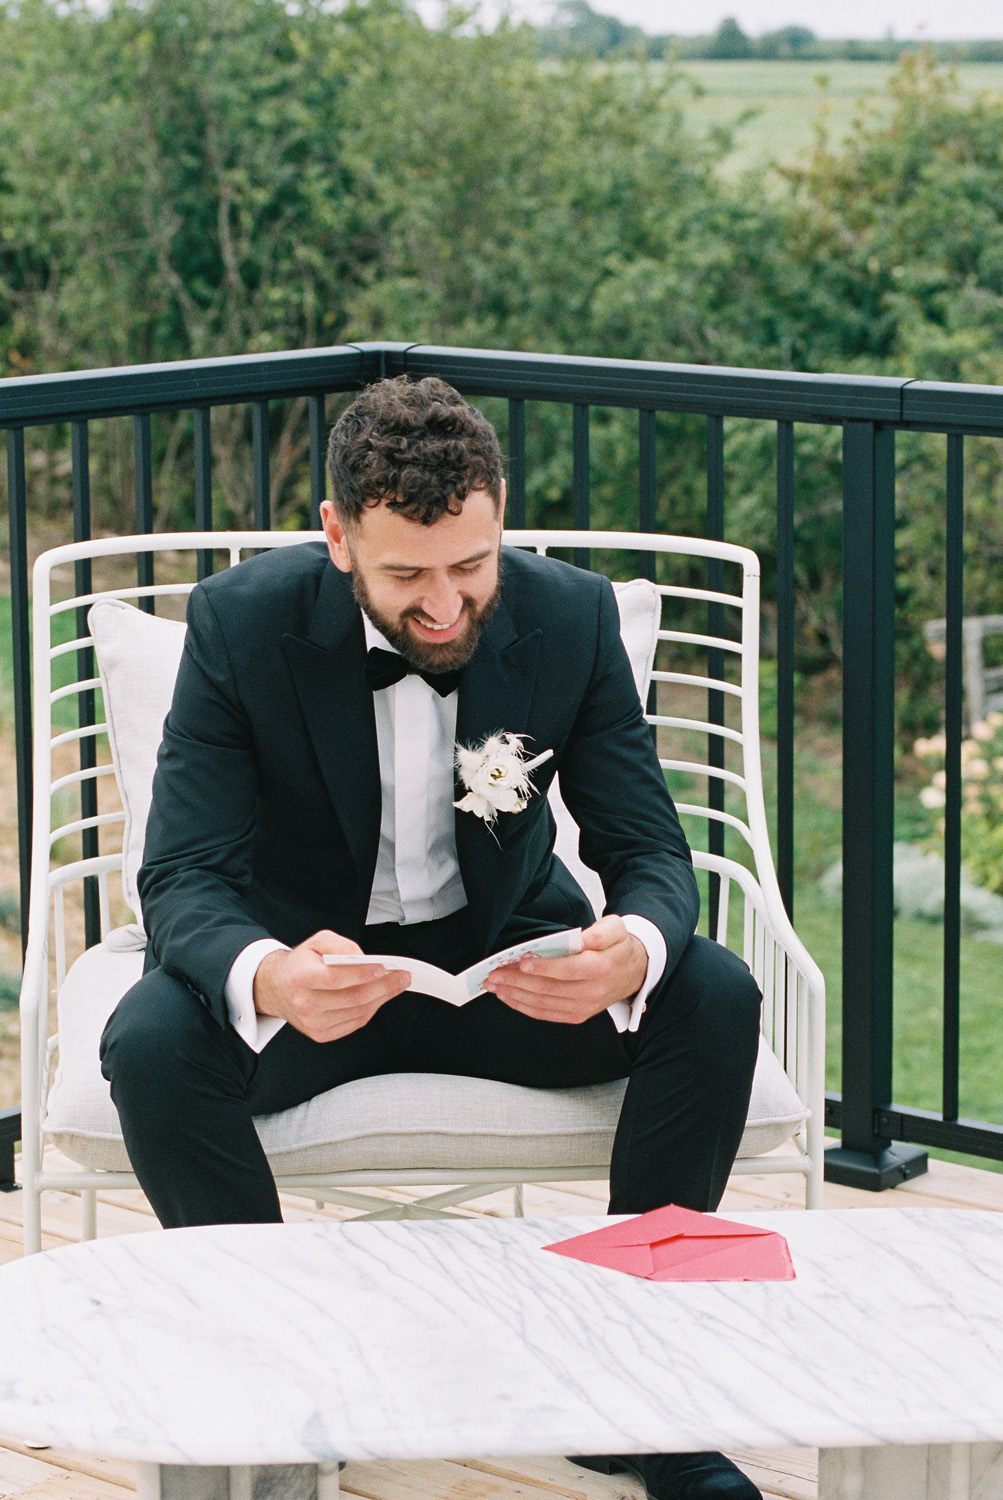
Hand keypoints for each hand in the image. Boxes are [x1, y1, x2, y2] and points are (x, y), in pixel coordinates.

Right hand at [253, 930, 409, 1043]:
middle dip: (383, 987)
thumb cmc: (300, 964)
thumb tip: (363, 959)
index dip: (361, 974)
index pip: (336, 978)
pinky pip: (354, 1023)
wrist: (278, 988)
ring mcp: (312, 1022)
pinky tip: (379, 997)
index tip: (383, 967)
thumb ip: (341, 945)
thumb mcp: (317, 942)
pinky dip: (371, 1010)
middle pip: (352, 998)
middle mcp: (304, 1003)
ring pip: (357, 1012)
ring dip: (382, 998)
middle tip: (402, 977)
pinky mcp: (320, 1034)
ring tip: (396, 985)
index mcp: (300, 977)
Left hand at [481, 915, 646, 1024]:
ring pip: (543, 1003)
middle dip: (517, 981)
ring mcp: (584, 1007)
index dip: (542, 967)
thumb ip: (599, 932)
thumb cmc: (619, 948)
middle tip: (494, 974)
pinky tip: (509, 997)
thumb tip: (578, 940)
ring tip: (494, 985)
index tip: (521, 962)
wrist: (635, 971)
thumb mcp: (616, 929)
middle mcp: (591, 992)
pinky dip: (524, 1007)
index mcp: (600, 968)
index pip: (567, 970)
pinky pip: (546, 1014)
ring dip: (515, 995)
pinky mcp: (577, 1015)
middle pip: (548, 989)